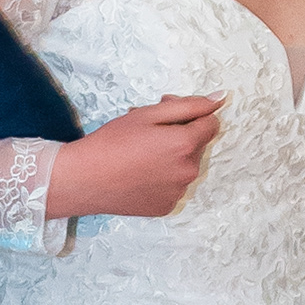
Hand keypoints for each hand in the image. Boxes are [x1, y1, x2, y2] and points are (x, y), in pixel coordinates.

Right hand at [47, 95, 224, 220]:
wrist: (84, 179)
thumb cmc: (111, 143)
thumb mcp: (148, 113)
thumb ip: (189, 105)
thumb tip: (220, 98)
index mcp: (186, 144)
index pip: (211, 123)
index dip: (191, 114)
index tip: (168, 113)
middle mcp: (189, 171)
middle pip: (197, 145)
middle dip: (180, 135)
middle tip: (147, 132)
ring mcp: (178, 192)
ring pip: (185, 166)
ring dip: (171, 157)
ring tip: (139, 154)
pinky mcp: (166, 206)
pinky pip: (174, 185)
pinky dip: (162, 177)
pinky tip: (139, 173)